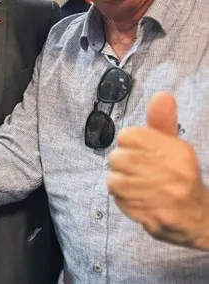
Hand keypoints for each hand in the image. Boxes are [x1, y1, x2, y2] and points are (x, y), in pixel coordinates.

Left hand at [107, 92, 208, 249]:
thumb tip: (162, 95)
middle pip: (116, 158)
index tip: (139, 151)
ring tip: (137, 186)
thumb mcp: (174, 145)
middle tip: (136, 171)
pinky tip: (139, 201)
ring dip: (120, 184)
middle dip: (121, 165)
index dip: (128, 144)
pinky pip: (120, 202)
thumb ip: (162, 121)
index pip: (128, 136)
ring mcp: (163, 196)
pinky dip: (124, 201)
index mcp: (176, 150)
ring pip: (114, 181)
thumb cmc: (178, 175)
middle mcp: (171, 172)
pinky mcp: (153, 217)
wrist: (196, 216)